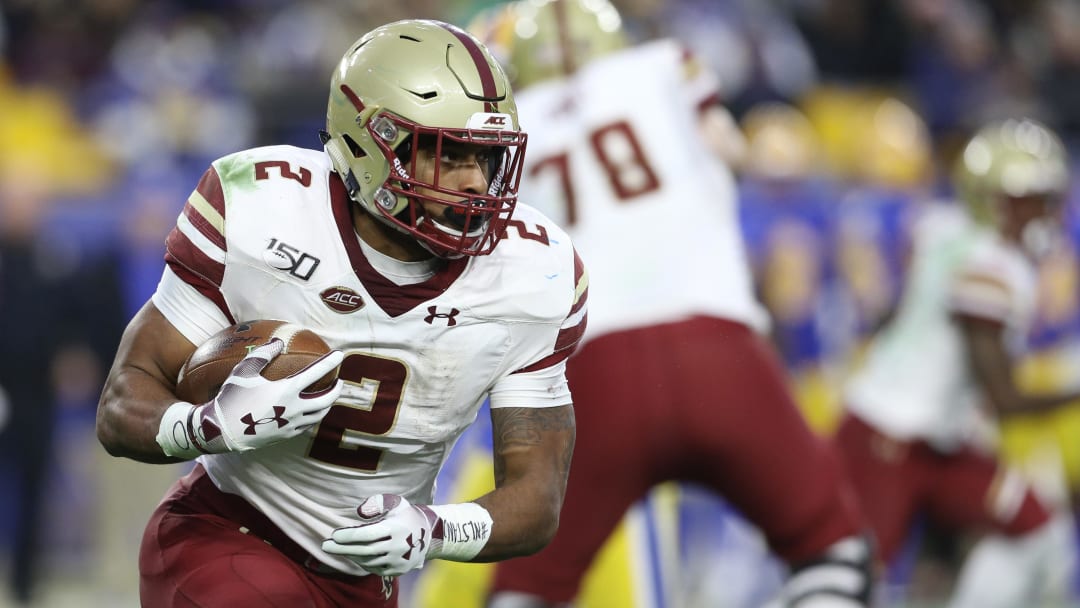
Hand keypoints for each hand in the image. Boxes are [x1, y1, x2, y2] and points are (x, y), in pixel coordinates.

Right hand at [188, 339, 343, 452]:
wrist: (222, 431)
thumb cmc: (231, 398)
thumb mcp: (244, 371)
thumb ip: (263, 354)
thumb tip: (278, 342)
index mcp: (287, 390)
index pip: (316, 373)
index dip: (330, 362)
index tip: (339, 355)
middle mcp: (294, 408)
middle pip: (326, 399)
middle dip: (337, 390)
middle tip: (340, 382)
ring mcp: (292, 424)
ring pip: (319, 415)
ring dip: (328, 405)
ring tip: (329, 397)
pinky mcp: (286, 435)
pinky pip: (307, 425)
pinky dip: (314, 417)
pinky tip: (311, 412)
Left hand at [322, 494, 439, 575]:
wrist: (429, 535)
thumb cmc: (405, 515)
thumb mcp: (396, 502)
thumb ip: (377, 502)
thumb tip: (360, 512)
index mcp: (396, 528)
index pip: (367, 534)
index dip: (349, 535)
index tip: (334, 535)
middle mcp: (398, 546)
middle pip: (364, 550)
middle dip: (342, 548)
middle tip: (325, 546)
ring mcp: (398, 560)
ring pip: (368, 560)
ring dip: (350, 555)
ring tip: (338, 548)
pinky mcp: (398, 570)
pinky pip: (375, 568)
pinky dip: (362, 562)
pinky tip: (353, 555)